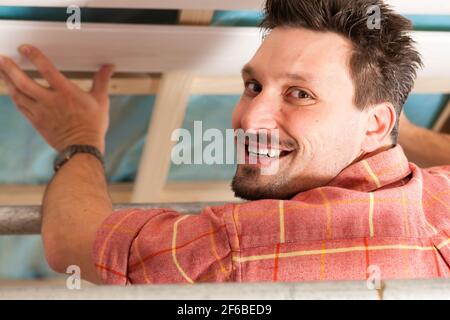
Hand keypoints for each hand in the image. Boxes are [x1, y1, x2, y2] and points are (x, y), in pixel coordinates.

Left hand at [0, 44, 114, 153]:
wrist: (82, 147)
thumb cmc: (92, 125)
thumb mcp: (100, 100)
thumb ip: (101, 80)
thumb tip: (109, 67)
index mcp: (67, 93)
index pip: (47, 70)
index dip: (34, 56)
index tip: (25, 48)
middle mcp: (50, 101)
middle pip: (23, 82)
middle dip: (9, 69)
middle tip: (2, 58)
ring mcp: (41, 112)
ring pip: (18, 94)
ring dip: (7, 80)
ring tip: (1, 69)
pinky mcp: (36, 121)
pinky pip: (20, 106)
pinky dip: (13, 95)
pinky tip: (10, 88)